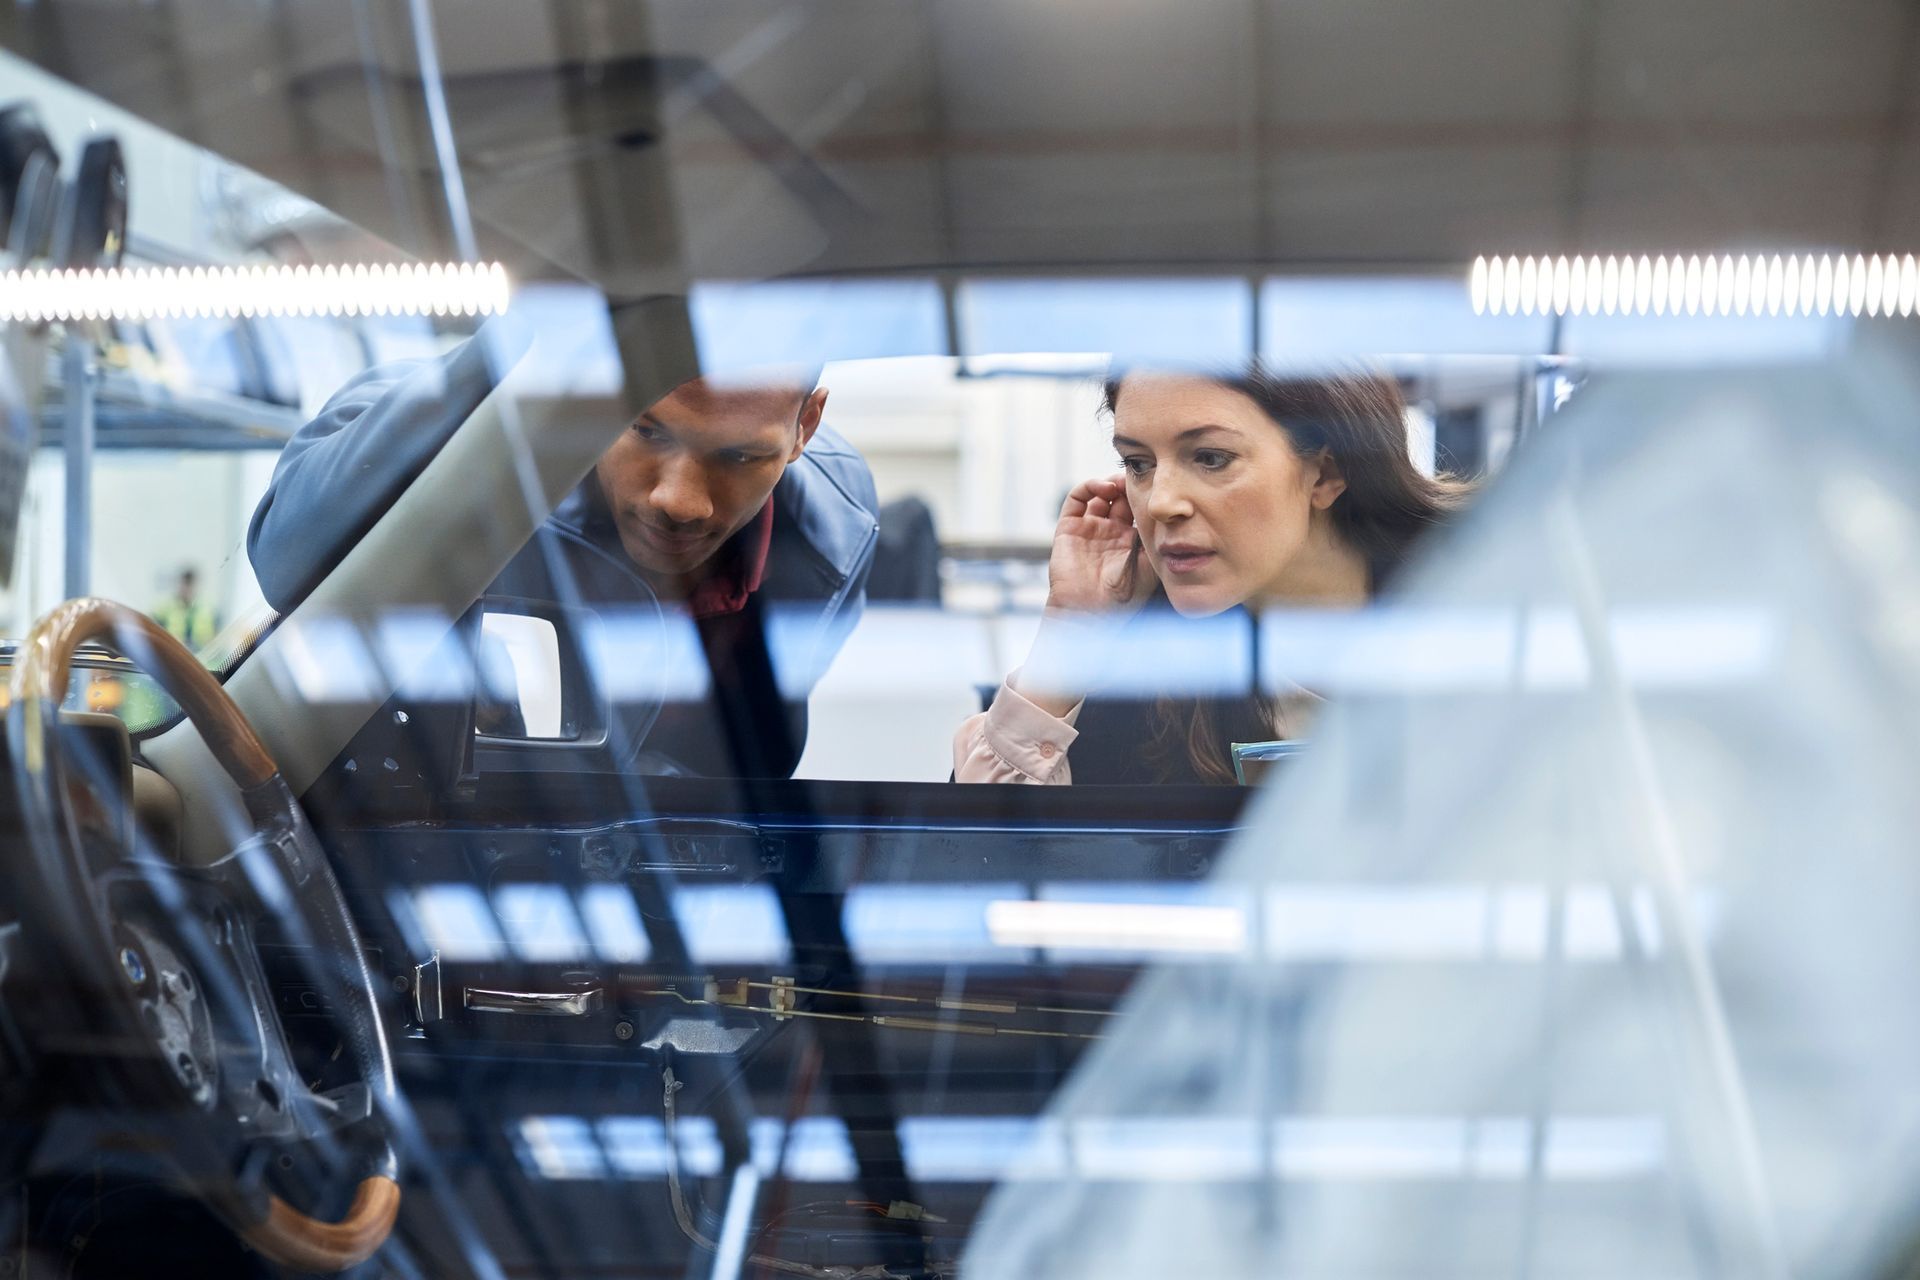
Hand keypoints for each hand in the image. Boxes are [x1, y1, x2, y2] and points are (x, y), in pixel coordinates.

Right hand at [1044, 474, 1157, 614]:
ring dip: (1110, 483)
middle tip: (1136, 479)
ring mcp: (1088, 530)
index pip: (1137, 509)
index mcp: (1129, 542)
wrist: (1090, 611)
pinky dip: (1089, 487)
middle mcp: (1108, 534)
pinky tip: (1104, 488)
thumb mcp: (1150, 564)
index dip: (1143, 496)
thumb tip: (1168, 514)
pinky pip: (1076, 499)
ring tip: (1119, 483)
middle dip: (1127, 486)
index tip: (1152, 488)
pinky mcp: (1069, 528)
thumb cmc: (1123, 595)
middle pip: (1119, 498)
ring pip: (1098, 495)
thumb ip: (1158, 538)